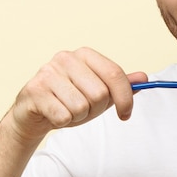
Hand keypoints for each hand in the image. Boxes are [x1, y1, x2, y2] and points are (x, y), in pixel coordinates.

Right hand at [7, 47, 146, 142]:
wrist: (33, 115)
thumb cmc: (68, 101)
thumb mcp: (98, 94)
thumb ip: (120, 85)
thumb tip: (143, 77)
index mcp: (84, 55)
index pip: (115, 74)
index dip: (125, 98)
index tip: (126, 114)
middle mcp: (65, 58)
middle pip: (100, 93)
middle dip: (96, 109)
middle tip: (83, 110)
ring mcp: (47, 72)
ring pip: (82, 106)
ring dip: (78, 117)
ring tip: (67, 110)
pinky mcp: (34, 90)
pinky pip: (63, 116)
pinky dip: (63, 122)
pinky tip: (54, 114)